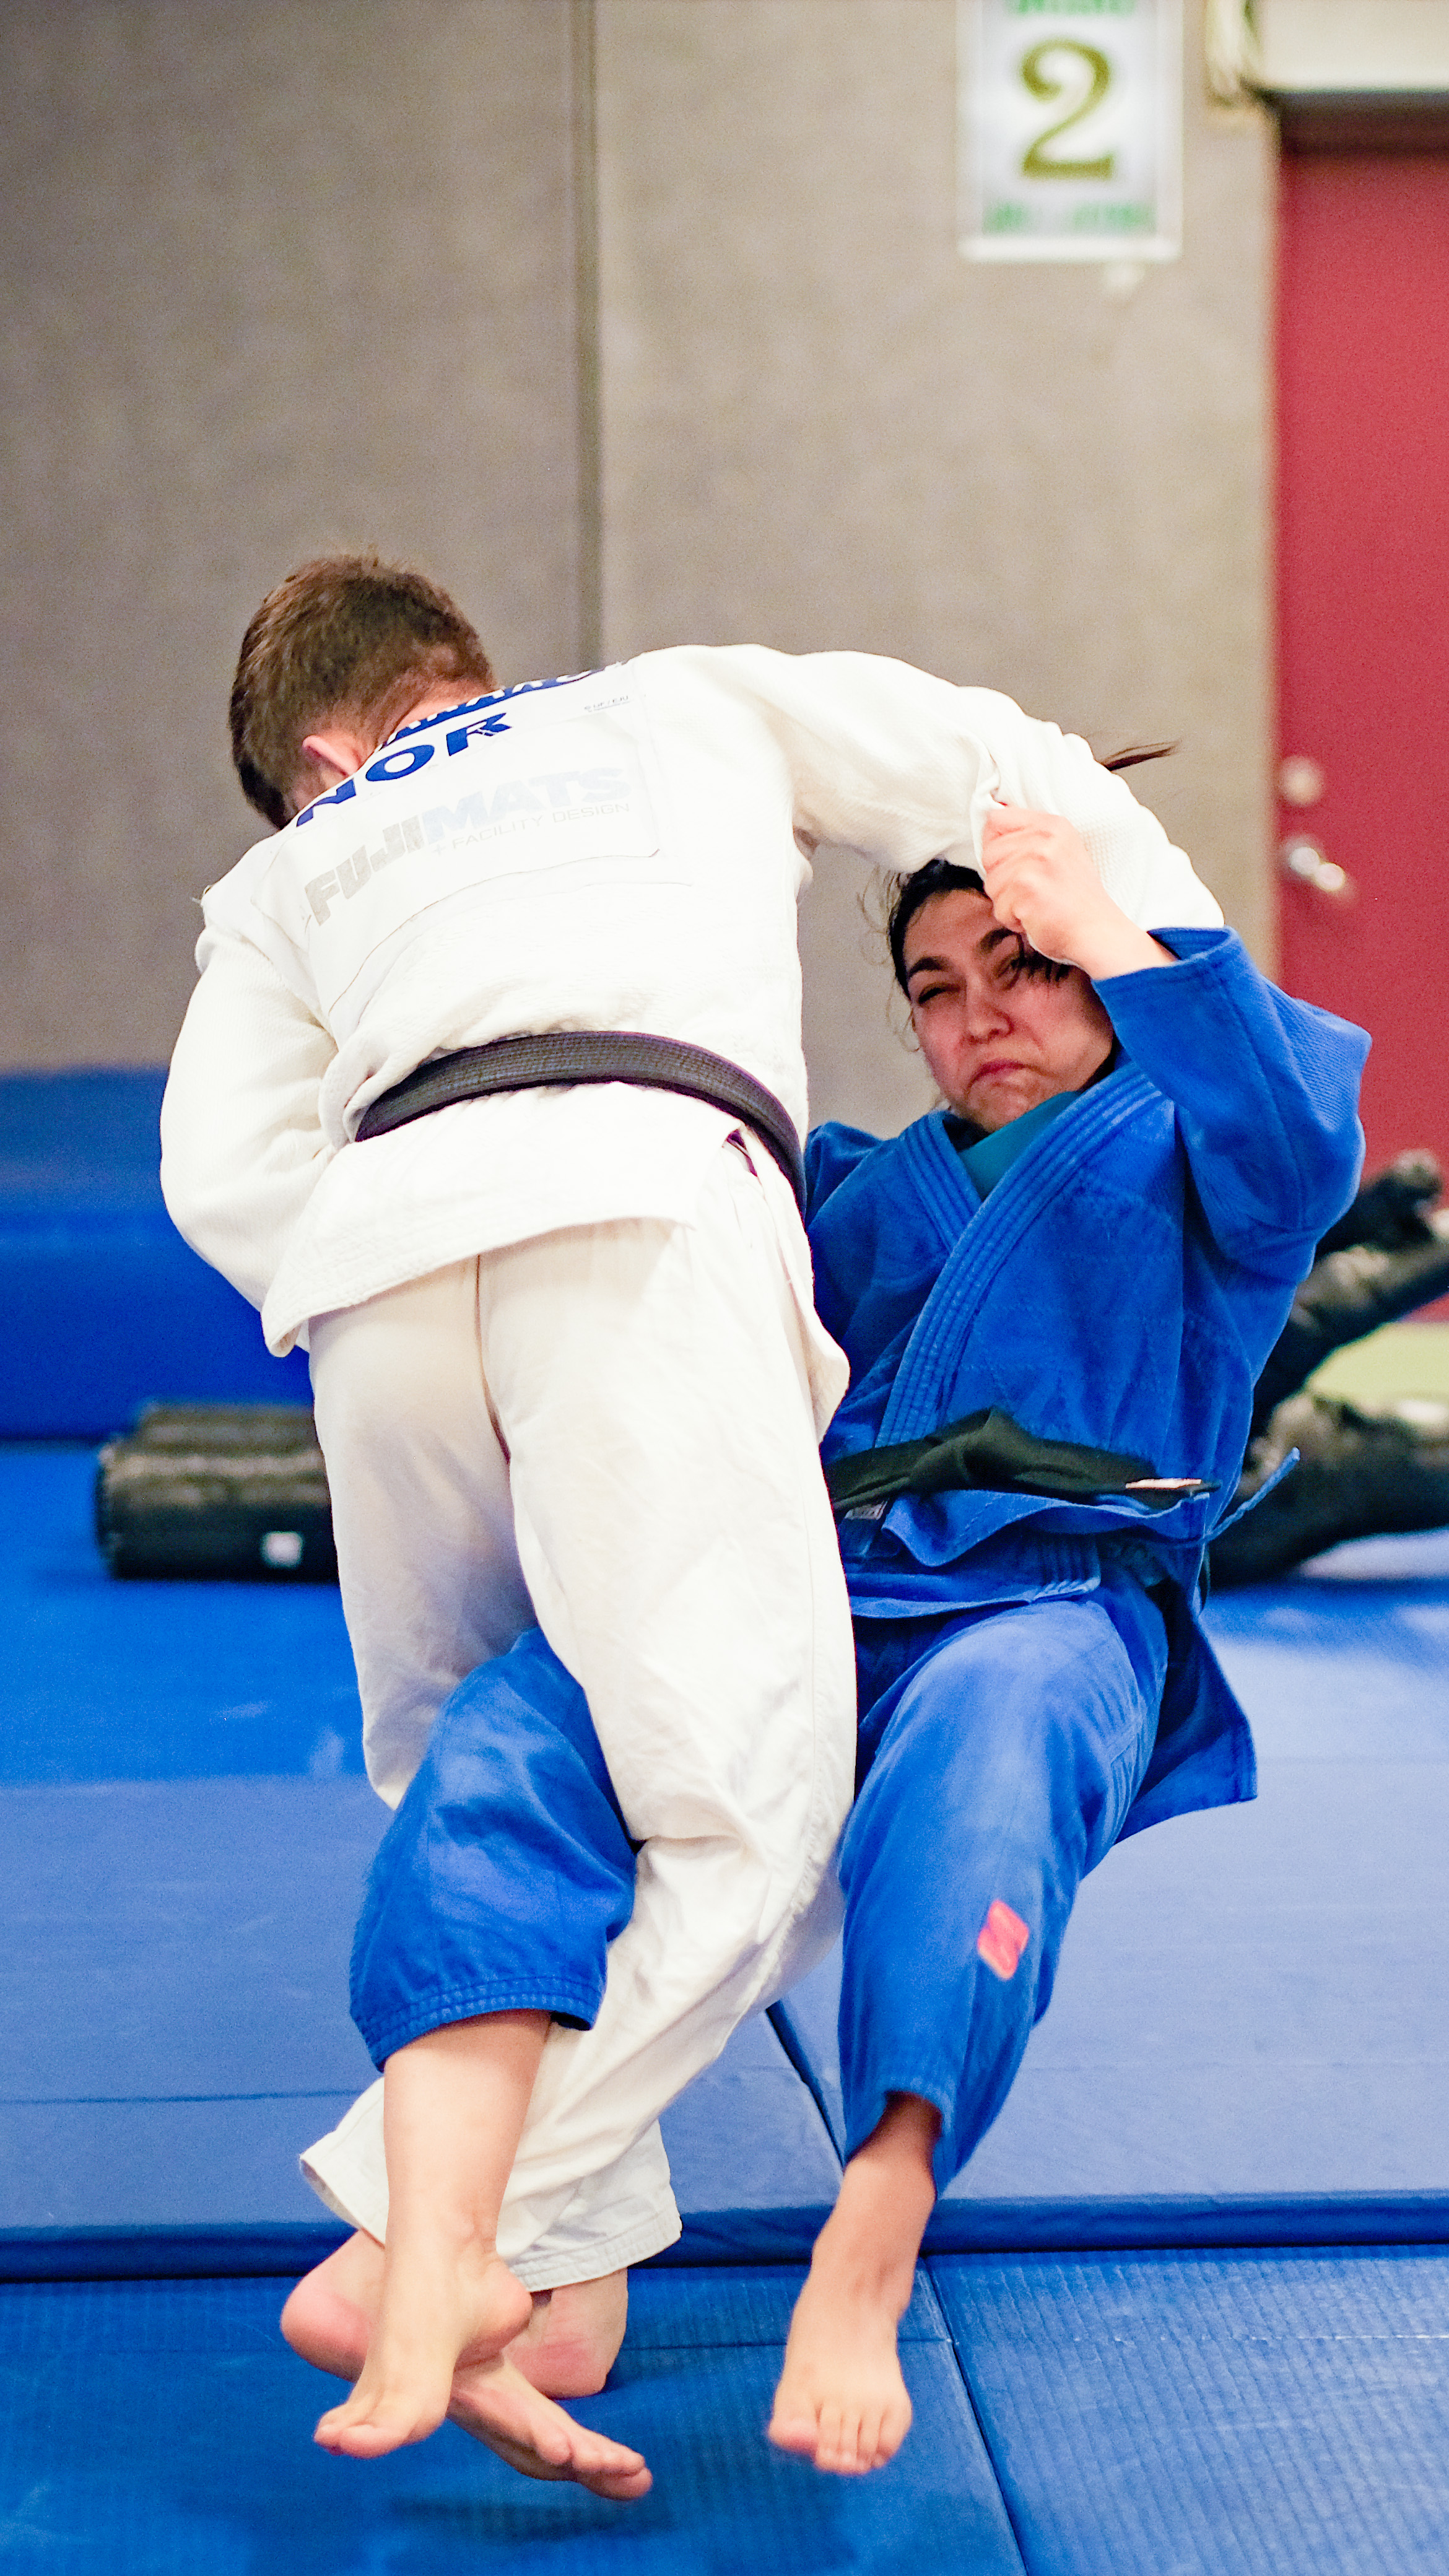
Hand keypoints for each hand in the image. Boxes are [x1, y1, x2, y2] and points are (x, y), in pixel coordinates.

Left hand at [979, 804, 1170, 978]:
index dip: (994, 845)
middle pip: (989, 853)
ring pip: (991, 882)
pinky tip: (1036, 918)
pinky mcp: (1027, 887)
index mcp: (1053, 825)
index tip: (1011, 864)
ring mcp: (1036, 861)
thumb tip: (990, 832)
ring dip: (1007, 902)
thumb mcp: (1060, 853)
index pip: (996, 819)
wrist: (1098, 932)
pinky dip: (1013, 920)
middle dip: (1001, 879)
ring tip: (1036, 905)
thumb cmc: (1076, 901)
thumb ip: (1030, 839)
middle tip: (1031, 892)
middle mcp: (1045, 838)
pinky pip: (999, 907)